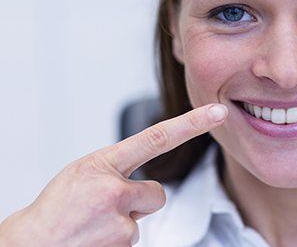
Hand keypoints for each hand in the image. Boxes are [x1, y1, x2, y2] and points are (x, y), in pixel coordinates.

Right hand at [0, 103, 227, 246]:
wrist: (29, 245)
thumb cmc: (58, 209)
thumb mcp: (83, 174)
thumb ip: (116, 170)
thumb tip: (145, 187)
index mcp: (103, 164)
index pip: (157, 138)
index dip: (191, 123)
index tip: (218, 112)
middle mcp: (114, 190)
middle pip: (157, 193)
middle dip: (138, 203)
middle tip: (103, 210)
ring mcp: (119, 222)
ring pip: (142, 221)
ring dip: (123, 224)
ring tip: (92, 226)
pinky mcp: (124, 246)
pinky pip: (134, 241)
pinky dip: (117, 242)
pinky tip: (93, 239)